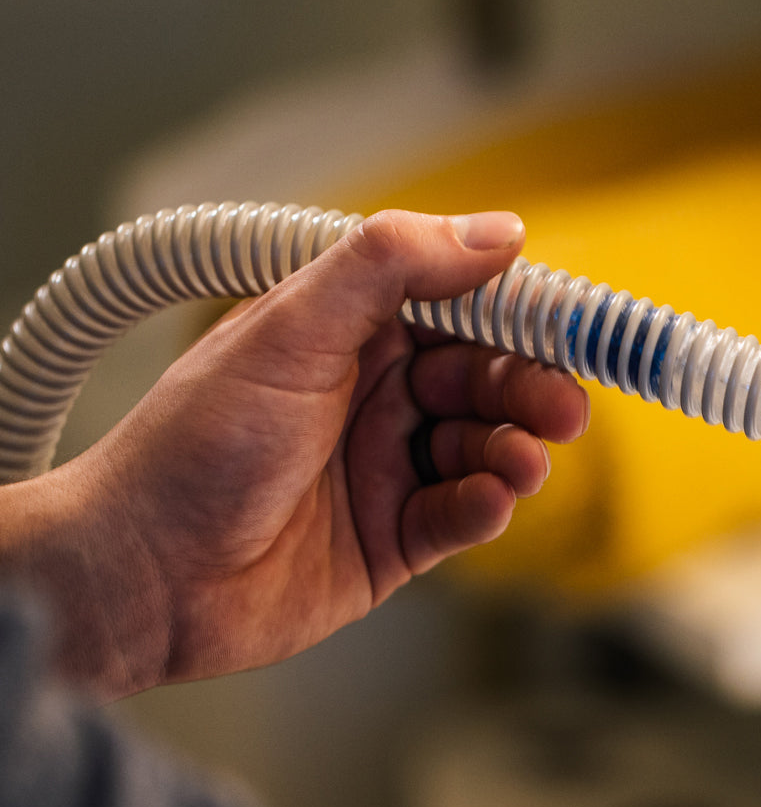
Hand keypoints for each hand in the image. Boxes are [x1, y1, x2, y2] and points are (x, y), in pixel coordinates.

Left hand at [3, 210, 588, 697]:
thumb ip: (389, 266)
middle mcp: (373, 394)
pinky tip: (490, 501)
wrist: (141, 576)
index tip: (573, 324)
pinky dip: (485, 505)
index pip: (458, 304)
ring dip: (513, 450)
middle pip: (485, 379)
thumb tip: (498, 229)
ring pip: (482, 447)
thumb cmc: (193, 445)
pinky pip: (460, 515)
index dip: (519, 312)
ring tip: (524, 463)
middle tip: (564, 409)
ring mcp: (384, 469)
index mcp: (350, 331)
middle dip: (529, 390)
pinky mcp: (391, 539)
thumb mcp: (290, 331)